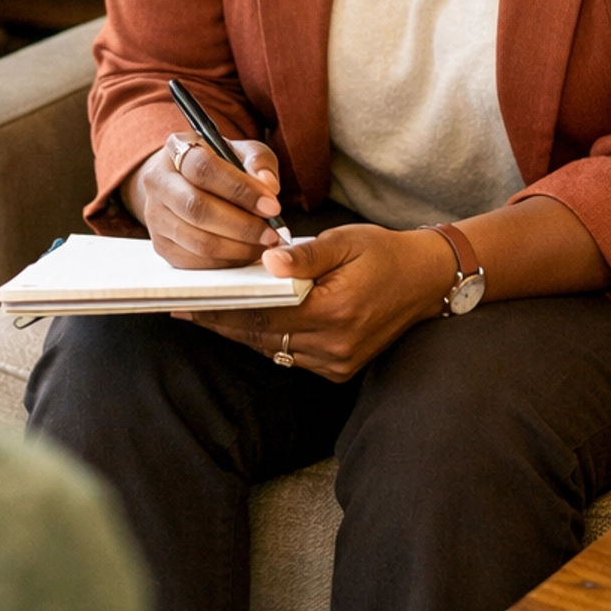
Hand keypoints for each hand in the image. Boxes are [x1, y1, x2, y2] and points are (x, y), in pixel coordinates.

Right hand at [126, 134, 284, 269]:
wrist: (187, 182)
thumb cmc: (221, 166)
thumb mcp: (243, 152)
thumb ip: (259, 163)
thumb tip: (268, 187)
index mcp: (177, 149)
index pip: (203, 168)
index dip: (240, 189)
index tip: (272, 206)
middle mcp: (158, 181)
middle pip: (197, 208)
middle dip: (242, 225)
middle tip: (272, 233)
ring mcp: (155, 216)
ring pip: (198, 240)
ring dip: (238, 247)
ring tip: (264, 243)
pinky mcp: (161, 245)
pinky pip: (196, 261)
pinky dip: (227, 261)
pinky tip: (246, 251)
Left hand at [174, 224, 457, 381]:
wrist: (426, 281)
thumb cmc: (384, 252)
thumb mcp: (346, 241)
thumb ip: (305, 255)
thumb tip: (268, 262)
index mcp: (333, 311)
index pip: (262, 313)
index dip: (221, 310)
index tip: (189, 302)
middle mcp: (334, 345)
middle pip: (260, 336)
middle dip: (221, 322)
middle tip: (184, 309)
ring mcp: (337, 362)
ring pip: (273, 349)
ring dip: (240, 333)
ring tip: (205, 315)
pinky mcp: (340, 370)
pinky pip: (291, 355)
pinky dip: (267, 339)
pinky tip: (244, 324)